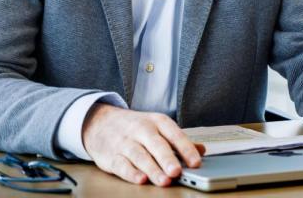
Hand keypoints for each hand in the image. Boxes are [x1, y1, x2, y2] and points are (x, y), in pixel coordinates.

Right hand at [82, 103, 204, 185]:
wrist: (101, 122)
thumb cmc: (136, 127)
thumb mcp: (158, 127)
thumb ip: (179, 140)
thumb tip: (202, 150)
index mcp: (157, 122)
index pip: (175, 134)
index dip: (186, 149)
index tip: (196, 162)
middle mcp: (141, 130)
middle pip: (157, 145)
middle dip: (167, 159)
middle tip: (177, 172)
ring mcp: (125, 143)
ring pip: (140, 156)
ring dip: (152, 169)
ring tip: (164, 181)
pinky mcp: (111, 156)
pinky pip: (122, 165)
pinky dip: (131, 173)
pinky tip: (141, 179)